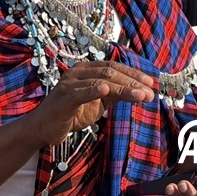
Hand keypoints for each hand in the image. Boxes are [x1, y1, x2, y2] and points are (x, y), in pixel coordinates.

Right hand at [26, 62, 154, 146]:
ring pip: (100, 81)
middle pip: (110, 72)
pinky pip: (79, 93)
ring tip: (139, 96)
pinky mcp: (63, 98)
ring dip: (123, 89)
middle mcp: (78, 72)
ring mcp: (69, 84)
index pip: (114, 67)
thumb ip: (116, 94)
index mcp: (87, 70)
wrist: (45, 128)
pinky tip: (106, 90)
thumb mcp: (99, 102)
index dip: (133, 74)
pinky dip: (93, 90)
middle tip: (149, 93)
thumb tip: (141, 91)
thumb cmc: (72, 113)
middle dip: (132, 82)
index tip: (151, 83)